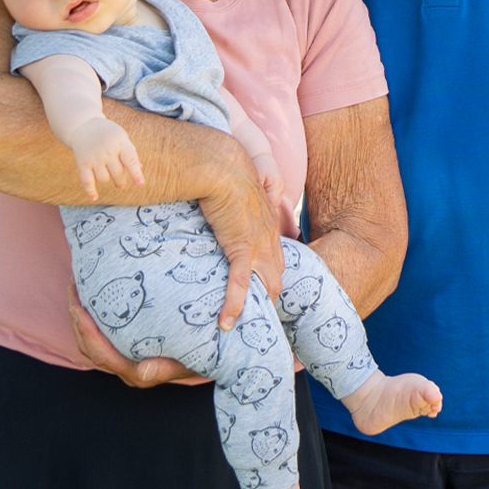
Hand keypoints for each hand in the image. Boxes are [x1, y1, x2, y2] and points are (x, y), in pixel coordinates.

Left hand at [68, 293, 202, 387]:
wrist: (206, 356)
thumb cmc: (199, 354)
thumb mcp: (187, 358)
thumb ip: (164, 367)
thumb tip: (142, 372)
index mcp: (136, 374)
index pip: (101, 355)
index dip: (86, 332)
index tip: (78, 308)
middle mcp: (126, 370)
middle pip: (89, 348)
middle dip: (77, 319)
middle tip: (73, 289)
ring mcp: (123, 362)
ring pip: (90, 344)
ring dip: (80, 317)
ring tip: (77, 288)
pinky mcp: (123, 352)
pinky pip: (98, 338)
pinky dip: (90, 319)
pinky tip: (90, 298)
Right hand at [70, 116, 144, 201]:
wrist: (83, 125)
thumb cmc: (108, 134)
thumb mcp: (122, 138)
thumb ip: (130, 154)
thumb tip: (140, 169)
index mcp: (120, 143)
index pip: (130, 159)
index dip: (136, 172)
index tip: (140, 183)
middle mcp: (107, 151)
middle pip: (117, 173)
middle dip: (121, 180)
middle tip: (120, 182)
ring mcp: (94, 157)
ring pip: (104, 179)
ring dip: (107, 180)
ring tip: (107, 175)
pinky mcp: (82, 162)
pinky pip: (86, 180)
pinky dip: (90, 190)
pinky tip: (94, 197)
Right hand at [198, 140, 285, 329]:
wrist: (221, 162)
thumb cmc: (220, 170)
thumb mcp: (231, 189)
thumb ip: (228, 202)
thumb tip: (213, 206)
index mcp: (265, 221)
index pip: (273, 256)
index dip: (269, 275)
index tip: (260, 290)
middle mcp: (268, 235)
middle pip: (276, 274)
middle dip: (269, 296)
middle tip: (256, 315)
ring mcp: (258, 242)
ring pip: (266, 283)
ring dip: (256, 306)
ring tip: (243, 325)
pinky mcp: (242, 246)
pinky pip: (240, 282)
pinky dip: (234, 304)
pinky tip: (226, 321)